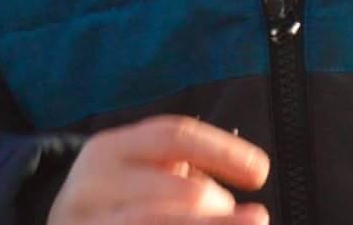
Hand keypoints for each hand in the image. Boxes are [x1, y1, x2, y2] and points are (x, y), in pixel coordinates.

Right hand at [48, 114, 270, 222]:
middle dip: (221, 206)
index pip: (173, 136)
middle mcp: (92, 186)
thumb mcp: (134, 172)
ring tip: (254, 223)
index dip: (224, 150)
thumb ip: (178, 171)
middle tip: (256, 217)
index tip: (261, 171)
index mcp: (107, 150)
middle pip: (179, 191)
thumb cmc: (117, 200)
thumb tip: (246, 174)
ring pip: (157, 223)